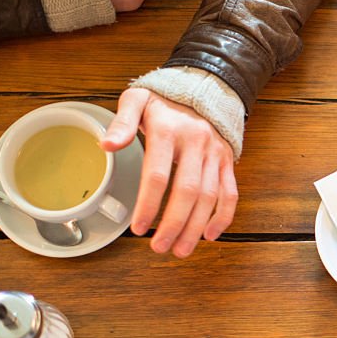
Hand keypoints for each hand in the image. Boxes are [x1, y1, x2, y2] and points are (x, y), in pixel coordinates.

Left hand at [101, 89, 237, 257]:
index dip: (149, 205)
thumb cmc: (164, 100)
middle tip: (160, 248)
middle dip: (174, 224)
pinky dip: (222, 217)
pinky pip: (229, 193)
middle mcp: (196, 144)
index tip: (139, 229)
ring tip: (181, 249)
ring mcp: (215, 154)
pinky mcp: (227, 162)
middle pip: (187, 192)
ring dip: (195, 228)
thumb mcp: (137, 100)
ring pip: (209, 197)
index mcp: (168, 130)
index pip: (158, 175)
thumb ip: (122, 122)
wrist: (203, 87)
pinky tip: (209, 235)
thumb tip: (107, 145)